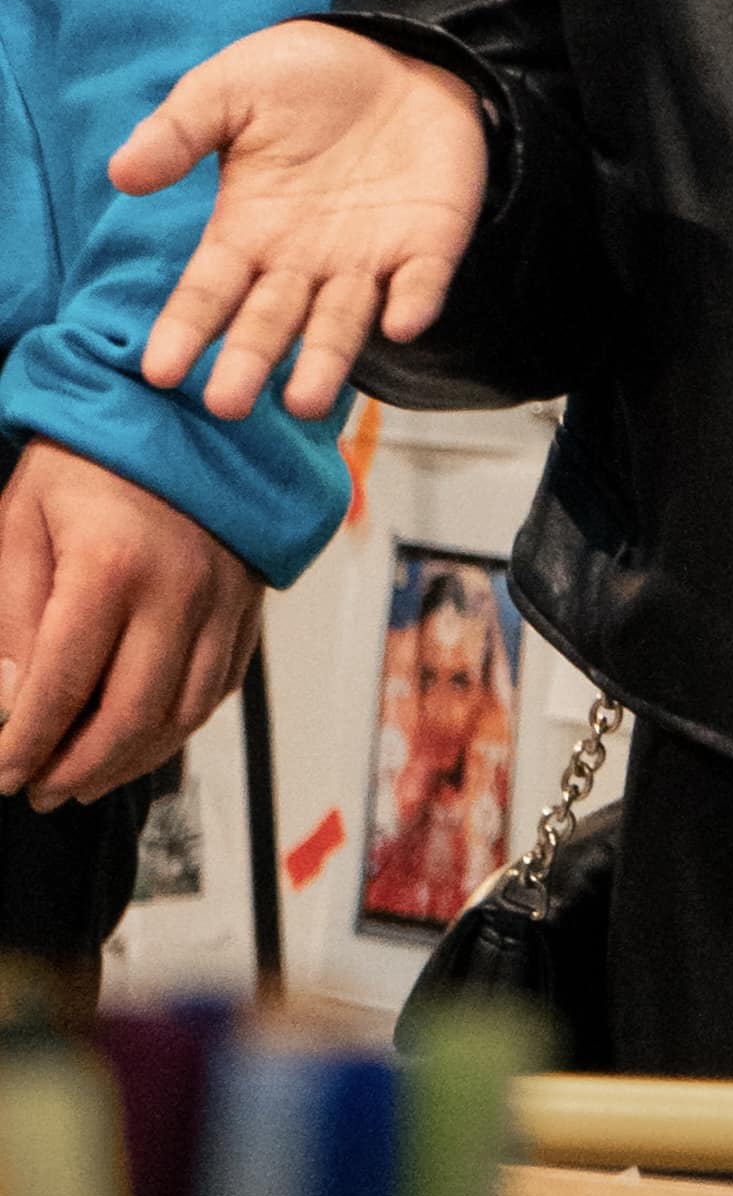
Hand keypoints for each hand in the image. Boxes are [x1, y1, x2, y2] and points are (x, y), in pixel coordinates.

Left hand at [0, 443, 261, 809]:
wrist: (180, 404)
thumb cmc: (91, 453)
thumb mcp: (22, 518)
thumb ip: (13, 613)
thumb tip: (11, 699)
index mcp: (110, 567)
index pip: (62, 686)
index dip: (27, 745)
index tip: (3, 775)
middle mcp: (177, 592)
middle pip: (130, 716)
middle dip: (78, 769)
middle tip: (40, 791)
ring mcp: (222, 600)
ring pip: (182, 713)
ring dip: (131, 761)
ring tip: (84, 779)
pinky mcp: (246, 603)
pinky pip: (220, 686)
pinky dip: (179, 726)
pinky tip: (143, 739)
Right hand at [111, 23, 491, 423]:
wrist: (394, 54)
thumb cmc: (300, 78)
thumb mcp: (228, 91)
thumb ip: (179, 131)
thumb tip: (121, 174)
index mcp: (246, 230)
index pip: (209, 290)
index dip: (186, 329)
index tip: (161, 371)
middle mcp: (301, 259)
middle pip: (270, 321)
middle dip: (250, 361)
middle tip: (228, 404)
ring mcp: (366, 257)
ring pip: (341, 321)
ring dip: (327, 359)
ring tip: (306, 402)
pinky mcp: (428, 242)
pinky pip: (421, 282)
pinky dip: (413, 302)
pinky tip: (402, 324)